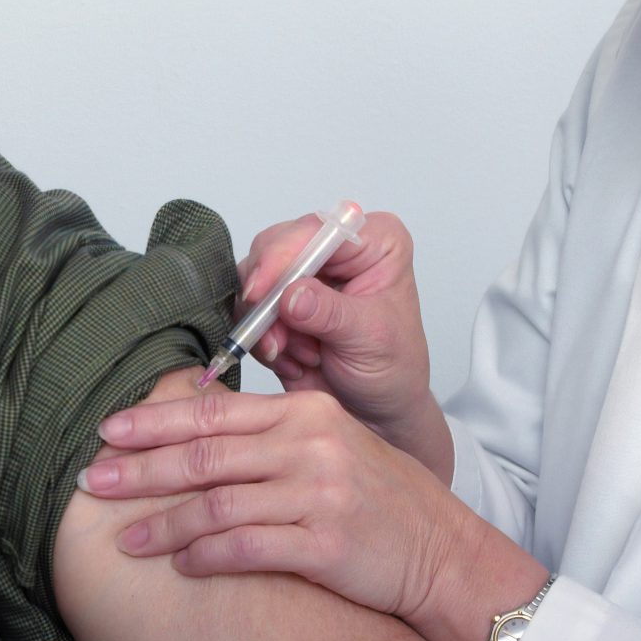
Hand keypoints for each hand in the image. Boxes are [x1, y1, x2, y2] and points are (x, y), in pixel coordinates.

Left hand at [78, 389, 543, 640]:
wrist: (442, 552)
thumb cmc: (381, 500)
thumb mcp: (330, 445)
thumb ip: (272, 434)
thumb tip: (197, 428)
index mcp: (306, 412)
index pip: (214, 411)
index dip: (155, 421)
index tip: (109, 431)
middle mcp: (310, 446)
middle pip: (205, 454)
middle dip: (141, 469)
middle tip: (93, 481)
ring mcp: (319, 494)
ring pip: (218, 503)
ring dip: (164, 524)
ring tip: (127, 539)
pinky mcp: (327, 545)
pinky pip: (248, 548)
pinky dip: (207, 556)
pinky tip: (181, 566)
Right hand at [240, 210, 447, 475]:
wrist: (376, 412)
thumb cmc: (393, 369)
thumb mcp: (370, 338)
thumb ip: (330, 313)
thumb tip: (291, 295)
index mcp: (374, 241)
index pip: (318, 229)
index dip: (284, 255)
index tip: (262, 291)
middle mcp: (335, 249)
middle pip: (276, 246)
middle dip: (269, 296)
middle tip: (274, 336)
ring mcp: (303, 274)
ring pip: (254, 278)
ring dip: (266, 323)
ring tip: (296, 354)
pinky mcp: (277, 301)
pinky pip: (247, 309)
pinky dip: (261, 339)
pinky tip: (292, 360)